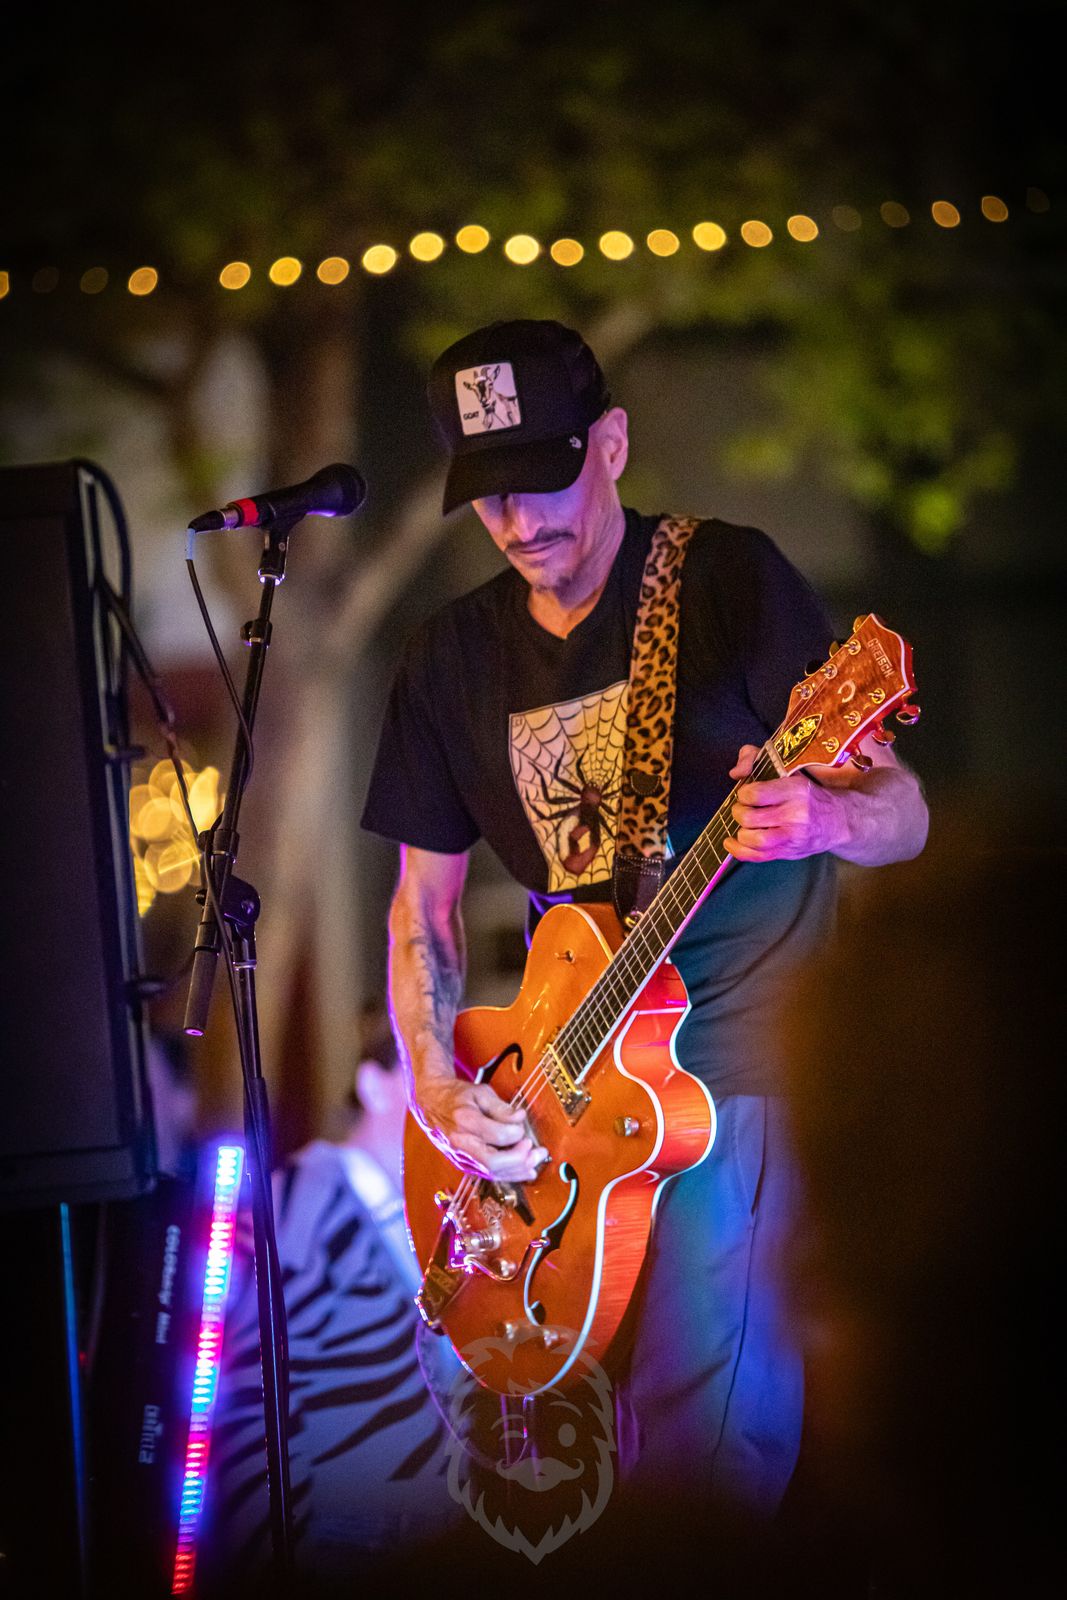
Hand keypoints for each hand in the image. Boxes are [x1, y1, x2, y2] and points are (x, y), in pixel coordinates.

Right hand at [415, 1076, 547, 1181]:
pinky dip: (509, 1175)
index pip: (494, 1135)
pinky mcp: (464, 1164)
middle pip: (492, 1162)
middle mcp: (460, 1143)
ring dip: (518, 1170)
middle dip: (519, 1159)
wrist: (432, 1103)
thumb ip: (501, 1107)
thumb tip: (520, 1119)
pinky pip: (489, 1175)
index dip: (514, 1134)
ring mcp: (461, 1157)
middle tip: (536, 1150)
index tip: (522, 1127)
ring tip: (536, 1161)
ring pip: (492, 1173)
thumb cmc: (457, 1096)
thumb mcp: (480, 1092)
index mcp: (464, 1121)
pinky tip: (525, 1170)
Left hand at [724, 744, 843, 862]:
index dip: (743, 794)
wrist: (837, 820)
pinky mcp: (789, 851)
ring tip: (744, 825)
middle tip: (743, 809)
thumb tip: (736, 772)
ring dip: (741, 832)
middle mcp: (795, 813)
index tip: (746, 794)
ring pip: (753, 839)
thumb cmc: (807, 795)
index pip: (755, 794)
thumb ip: (757, 759)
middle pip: (749, 818)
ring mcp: (793, 835)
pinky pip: (757, 855)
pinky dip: (738, 850)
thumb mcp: (790, 772)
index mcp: (794, 789)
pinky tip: (731, 842)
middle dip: (739, 813)